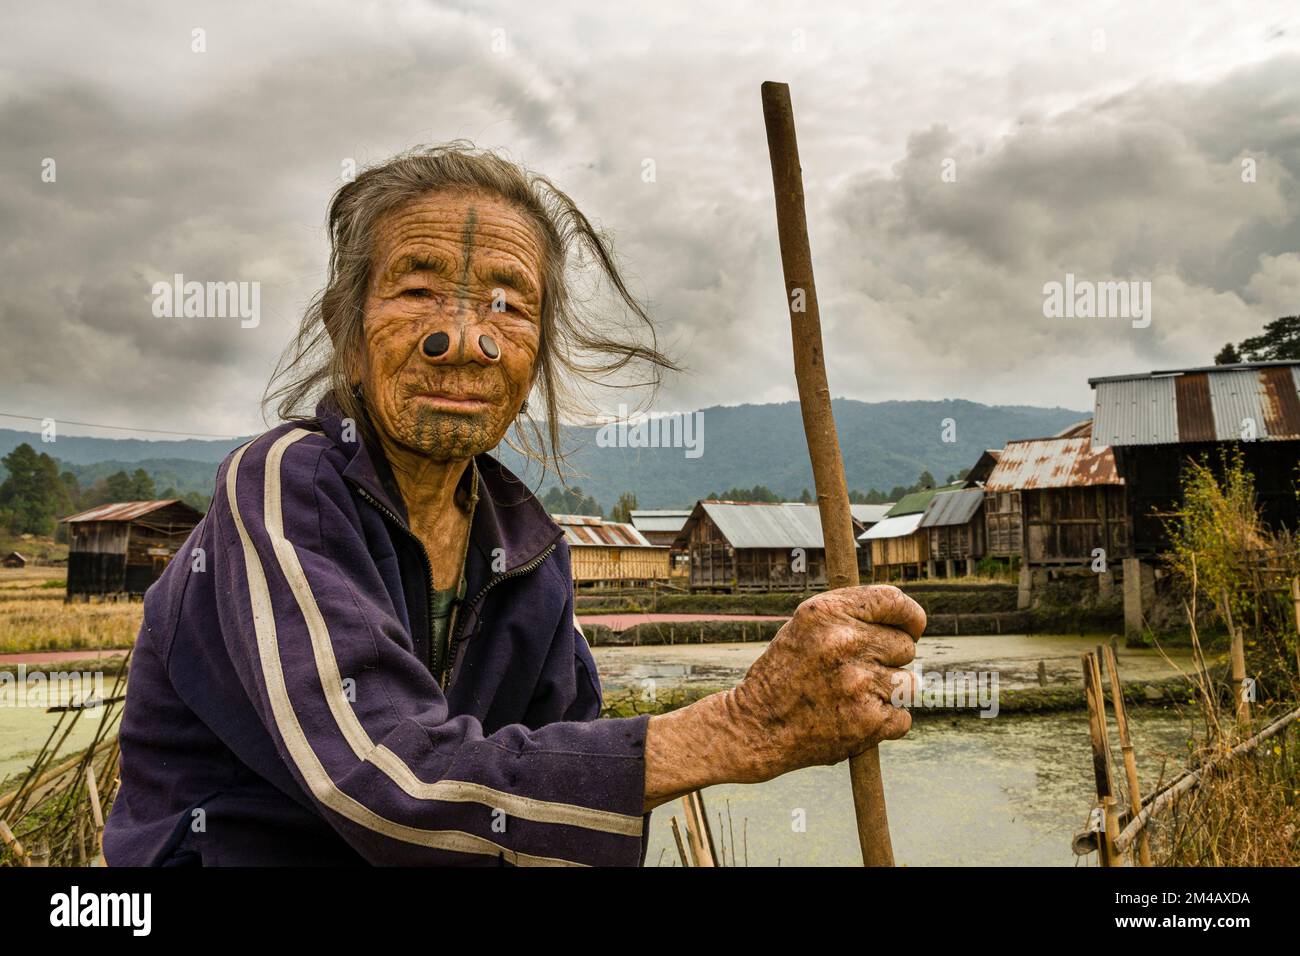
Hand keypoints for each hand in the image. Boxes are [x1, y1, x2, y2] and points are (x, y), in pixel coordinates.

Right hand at [726, 585, 924, 781]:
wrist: (756, 726)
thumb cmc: (784, 672)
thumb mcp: (806, 627)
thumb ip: (851, 615)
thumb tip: (905, 618)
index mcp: (828, 613)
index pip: (894, 601)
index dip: (910, 616)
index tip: (912, 627)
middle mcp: (845, 643)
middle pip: (906, 647)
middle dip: (889, 660)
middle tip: (858, 673)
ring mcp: (858, 683)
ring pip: (909, 684)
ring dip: (890, 692)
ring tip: (855, 697)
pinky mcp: (868, 722)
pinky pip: (903, 717)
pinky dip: (885, 722)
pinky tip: (854, 719)